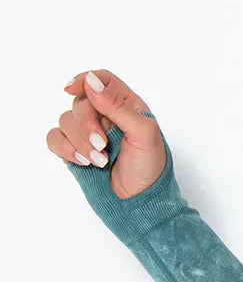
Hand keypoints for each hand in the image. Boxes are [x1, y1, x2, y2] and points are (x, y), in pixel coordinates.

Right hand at [48, 69, 165, 199]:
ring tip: (99, 161)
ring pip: (65, 120)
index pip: (102, 79)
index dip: (85, 80)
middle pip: (80, 101)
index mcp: (127, 106)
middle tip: (102, 145)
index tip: (72, 90)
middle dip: (86, 124)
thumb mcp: (143, 133)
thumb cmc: (149, 167)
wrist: (138, 201)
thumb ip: (117, 107)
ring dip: (79, 142)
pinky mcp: (74, 149)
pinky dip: (63, 148)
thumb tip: (90, 82)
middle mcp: (106, 115)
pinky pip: (54, 137)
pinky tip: (81, 162)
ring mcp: (88, 132)